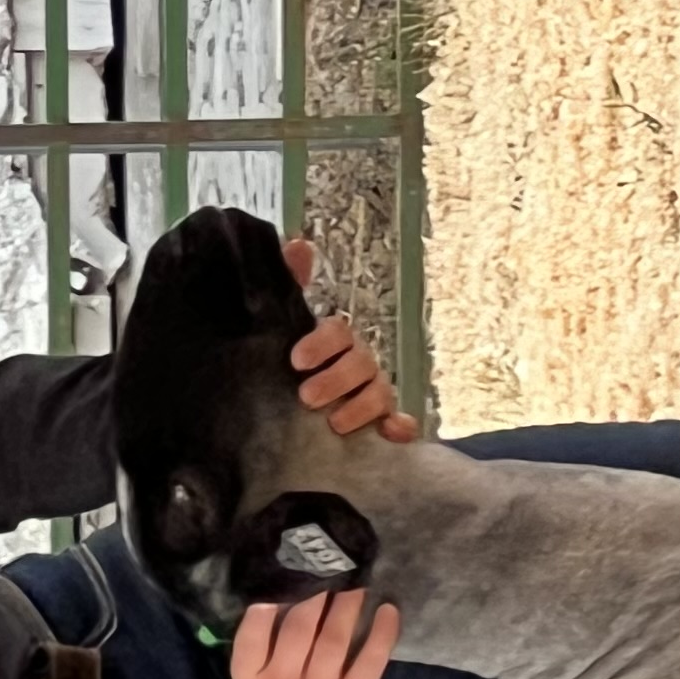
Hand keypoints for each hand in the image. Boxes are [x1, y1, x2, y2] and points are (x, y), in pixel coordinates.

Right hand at [231, 586, 401, 678]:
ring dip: (348, 604)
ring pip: (333, 639)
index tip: (283, 573)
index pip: (251, 635)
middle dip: (316, 591)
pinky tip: (388, 609)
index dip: (265, 603)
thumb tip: (285, 592)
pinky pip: (368, 663)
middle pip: (298, 629)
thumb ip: (261, 649)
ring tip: (358, 578)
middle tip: (332, 562)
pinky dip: (381, 634)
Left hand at [284, 235, 417, 440]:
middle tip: (306, 397)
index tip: (296, 360)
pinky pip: (401, 423)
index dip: (321, 344)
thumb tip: (298, 244)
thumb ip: (289, 286)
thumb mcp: (280, 327)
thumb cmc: (286, 365)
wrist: (278, 410)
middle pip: (362, 364)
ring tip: (334, 423)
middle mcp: (357, 365)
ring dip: (362, 407)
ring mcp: (371, 394)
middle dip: (336, 380)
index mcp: (335, 341)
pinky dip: (401, 427)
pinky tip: (392, 434)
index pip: (338, 333)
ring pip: (381, 393)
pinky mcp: (380, 424)